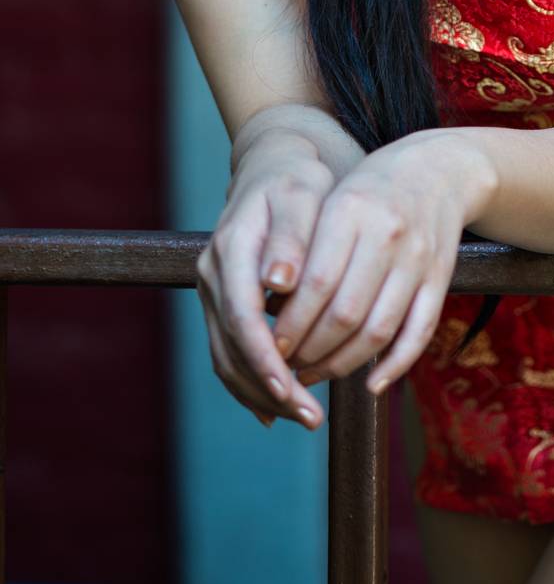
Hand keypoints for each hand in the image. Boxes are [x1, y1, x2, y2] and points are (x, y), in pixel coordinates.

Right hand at [195, 130, 342, 430]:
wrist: (275, 166)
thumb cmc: (298, 180)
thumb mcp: (303, 195)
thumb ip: (291, 237)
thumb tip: (277, 282)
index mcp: (230, 249)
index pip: (240, 315)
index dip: (263, 357)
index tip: (292, 389)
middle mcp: (212, 274)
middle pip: (230, 347)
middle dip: (268, 388)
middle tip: (311, 417)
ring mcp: (212, 291)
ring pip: (226, 358)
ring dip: (262, 394)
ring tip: (306, 417)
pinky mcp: (222, 304)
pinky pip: (229, 355)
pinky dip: (252, 385)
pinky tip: (278, 411)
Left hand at [269, 130, 496, 396]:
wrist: (437, 169)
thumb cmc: (370, 189)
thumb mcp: (332, 200)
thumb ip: (305, 249)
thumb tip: (271, 311)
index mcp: (352, 209)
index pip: (315, 283)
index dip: (291, 323)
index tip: (269, 346)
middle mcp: (388, 233)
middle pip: (346, 313)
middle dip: (311, 350)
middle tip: (287, 366)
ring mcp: (419, 258)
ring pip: (379, 329)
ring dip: (344, 363)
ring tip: (316, 373)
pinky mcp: (441, 277)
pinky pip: (420, 332)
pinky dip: (396, 365)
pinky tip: (371, 383)